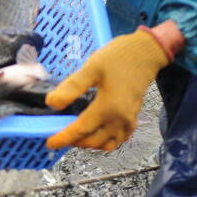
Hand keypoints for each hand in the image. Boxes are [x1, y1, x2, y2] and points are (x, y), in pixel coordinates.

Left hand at [44, 29, 173, 150]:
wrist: (146, 53)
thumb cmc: (118, 58)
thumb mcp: (91, 68)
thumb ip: (72, 87)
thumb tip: (52, 103)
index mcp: (108, 107)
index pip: (81, 130)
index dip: (64, 138)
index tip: (50, 143)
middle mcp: (120, 119)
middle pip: (93, 141)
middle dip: (75, 142)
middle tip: (60, 136)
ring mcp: (129, 120)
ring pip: (107, 144)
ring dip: (90, 144)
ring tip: (75, 135)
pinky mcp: (134, 118)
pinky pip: (119, 139)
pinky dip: (105, 141)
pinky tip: (96, 133)